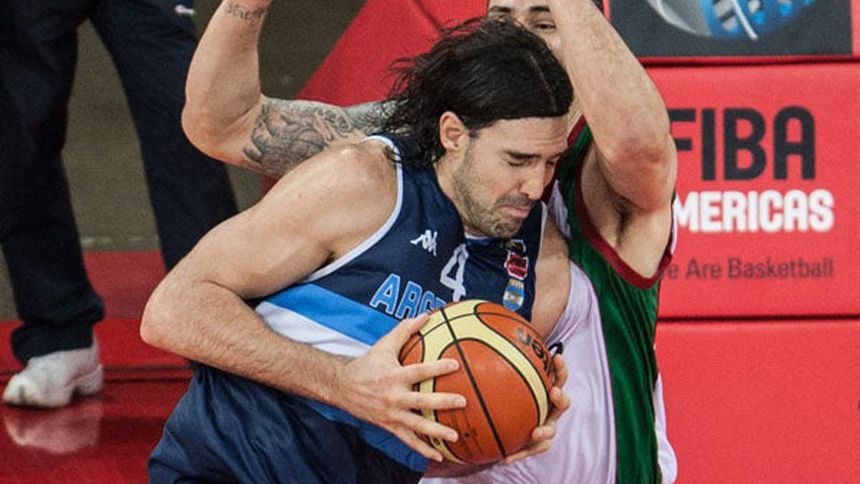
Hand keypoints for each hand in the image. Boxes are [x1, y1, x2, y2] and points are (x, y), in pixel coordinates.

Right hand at [337, 314, 466, 461]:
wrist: (341, 386)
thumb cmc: (368, 363)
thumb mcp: (384, 345)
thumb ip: (405, 330)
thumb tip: (426, 315)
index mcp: (394, 376)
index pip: (419, 371)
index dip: (437, 367)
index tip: (456, 364)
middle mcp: (393, 396)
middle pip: (421, 401)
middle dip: (442, 402)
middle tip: (463, 401)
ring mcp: (391, 414)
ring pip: (416, 425)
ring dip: (436, 431)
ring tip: (455, 436)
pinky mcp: (388, 426)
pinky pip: (408, 440)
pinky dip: (422, 449)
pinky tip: (438, 455)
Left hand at [503, 354, 569, 463]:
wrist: (508, 420)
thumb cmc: (510, 393)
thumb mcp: (507, 376)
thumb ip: (504, 359)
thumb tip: (493, 335)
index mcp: (549, 391)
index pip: (559, 377)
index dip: (561, 368)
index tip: (556, 357)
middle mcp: (551, 409)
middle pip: (563, 403)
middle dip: (561, 398)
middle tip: (554, 392)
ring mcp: (546, 427)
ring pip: (550, 431)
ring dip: (544, 431)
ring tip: (535, 432)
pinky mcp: (534, 444)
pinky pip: (529, 450)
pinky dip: (518, 454)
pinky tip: (504, 458)